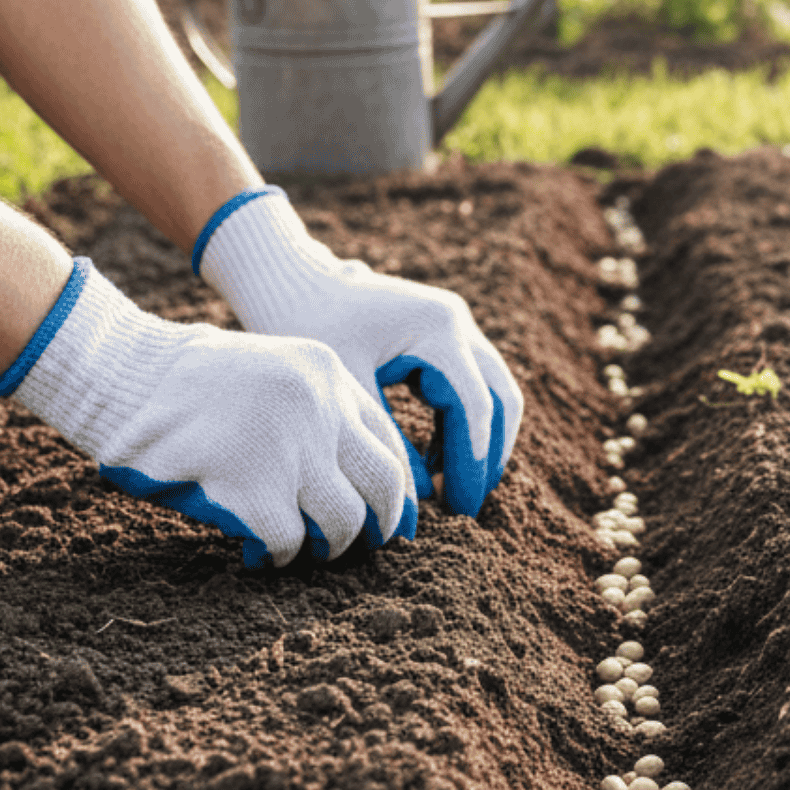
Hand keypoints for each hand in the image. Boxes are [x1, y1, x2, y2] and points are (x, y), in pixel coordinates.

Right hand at [0, 259, 414, 567]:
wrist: (121, 374)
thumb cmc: (186, 383)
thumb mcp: (269, 372)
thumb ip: (314, 411)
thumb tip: (357, 484)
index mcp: (327, 374)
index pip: (388, 442)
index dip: (398, 491)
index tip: (396, 521)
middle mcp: (319, 408)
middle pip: (383, 486)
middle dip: (379, 527)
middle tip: (361, 547)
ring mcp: (289, 449)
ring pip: (343, 522)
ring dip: (328, 548)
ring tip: (302, 551)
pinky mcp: (253, 488)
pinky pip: (289, 543)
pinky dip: (277, 557)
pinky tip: (256, 554)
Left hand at [193, 189, 523, 517]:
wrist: (289, 279)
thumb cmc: (305, 326)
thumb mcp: (346, 395)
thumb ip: (386, 449)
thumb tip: (417, 507)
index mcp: (438, 329)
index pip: (475, 408)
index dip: (472, 464)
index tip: (460, 510)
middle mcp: (456, 322)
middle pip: (500, 400)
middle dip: (489, 457)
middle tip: (466, 506)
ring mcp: (453, 325)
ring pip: (492, 394)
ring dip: (479, 443)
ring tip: (452, 491)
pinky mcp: (441, 335)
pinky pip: (471, 386)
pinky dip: (461, 427)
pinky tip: (434, 463)